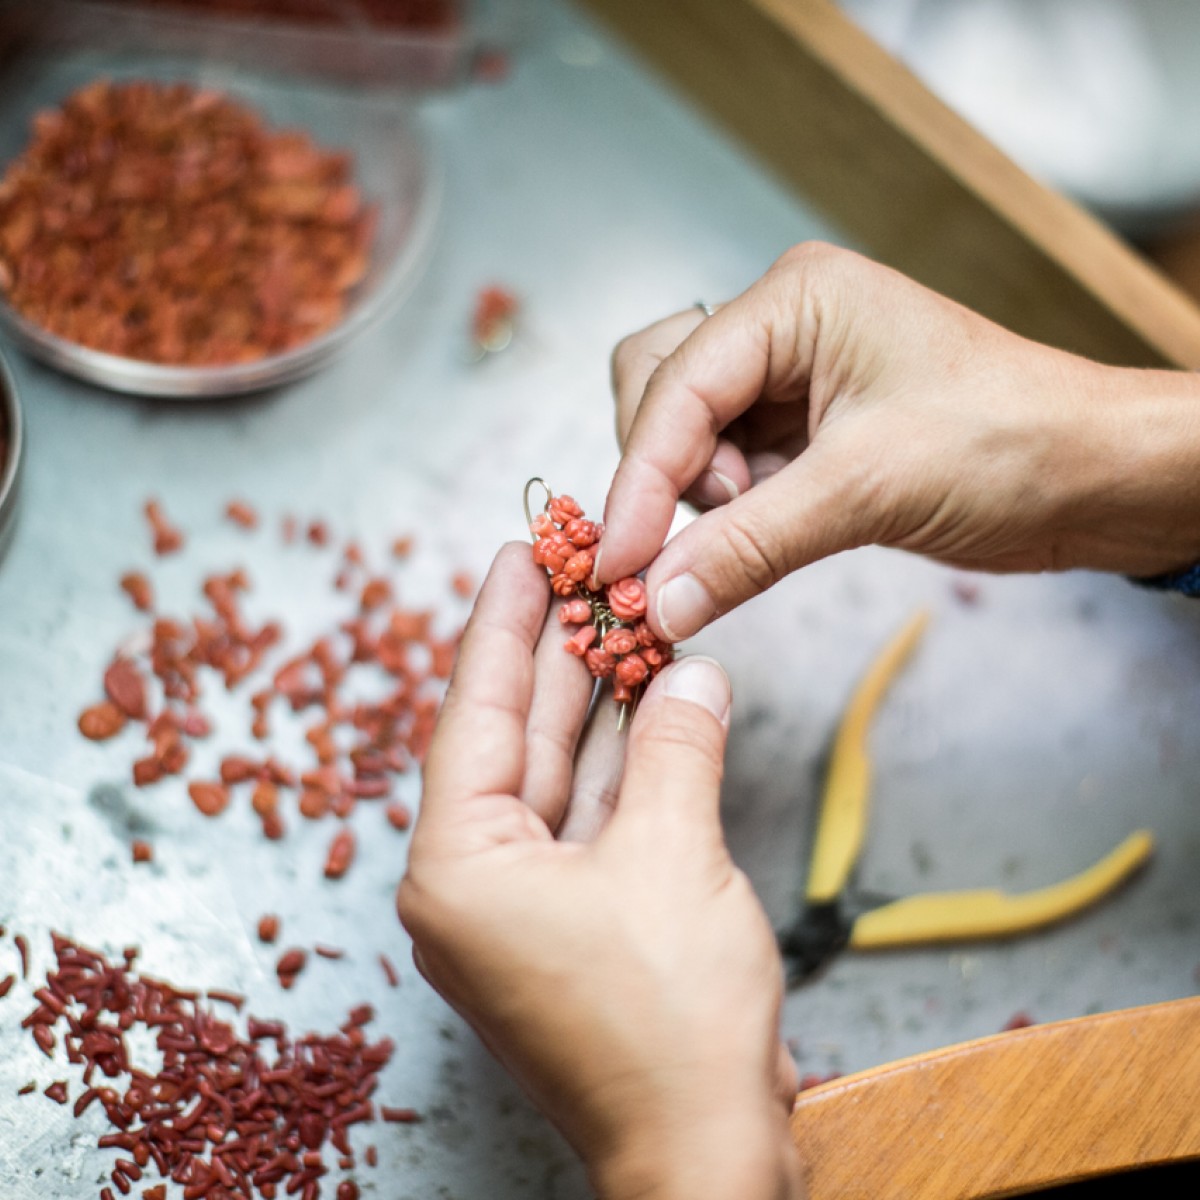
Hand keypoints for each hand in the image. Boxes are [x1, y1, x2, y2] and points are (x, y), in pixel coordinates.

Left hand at [398, 543, 803, 1199]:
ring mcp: (527, 902)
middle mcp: (476, 880)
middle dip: (553, 653)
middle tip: (579, 570)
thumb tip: (691, 672)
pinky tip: (654, 701)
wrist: (706, 1153)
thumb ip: (674, 748)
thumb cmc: (669, 1024)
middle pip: (515, 736)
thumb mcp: (672, 856)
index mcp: (460, 866)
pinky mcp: (576, 919)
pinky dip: (624, 762)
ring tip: (624, 618)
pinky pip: (592, 815)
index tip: (520, 552)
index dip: (501, 624)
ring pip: (559, 773)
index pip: (474, 713)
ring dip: (597, 703)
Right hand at [597, 242, 1199, 641]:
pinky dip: (727, 513)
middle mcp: (781, 328)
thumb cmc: (1011, 444)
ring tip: (765, 522)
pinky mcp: (803, 432)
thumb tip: (657, 601)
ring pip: (685, 435)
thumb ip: (746, 546)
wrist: (1094, 477)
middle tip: (721, 525)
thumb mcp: (865, 491)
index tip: (617, 563)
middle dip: (669, 471)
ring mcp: (789, 380)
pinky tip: (771, 531)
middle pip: (657, 393)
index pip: (674, 387)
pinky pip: (727, 471)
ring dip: (699, 495)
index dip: (638, 480)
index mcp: (794, 301)